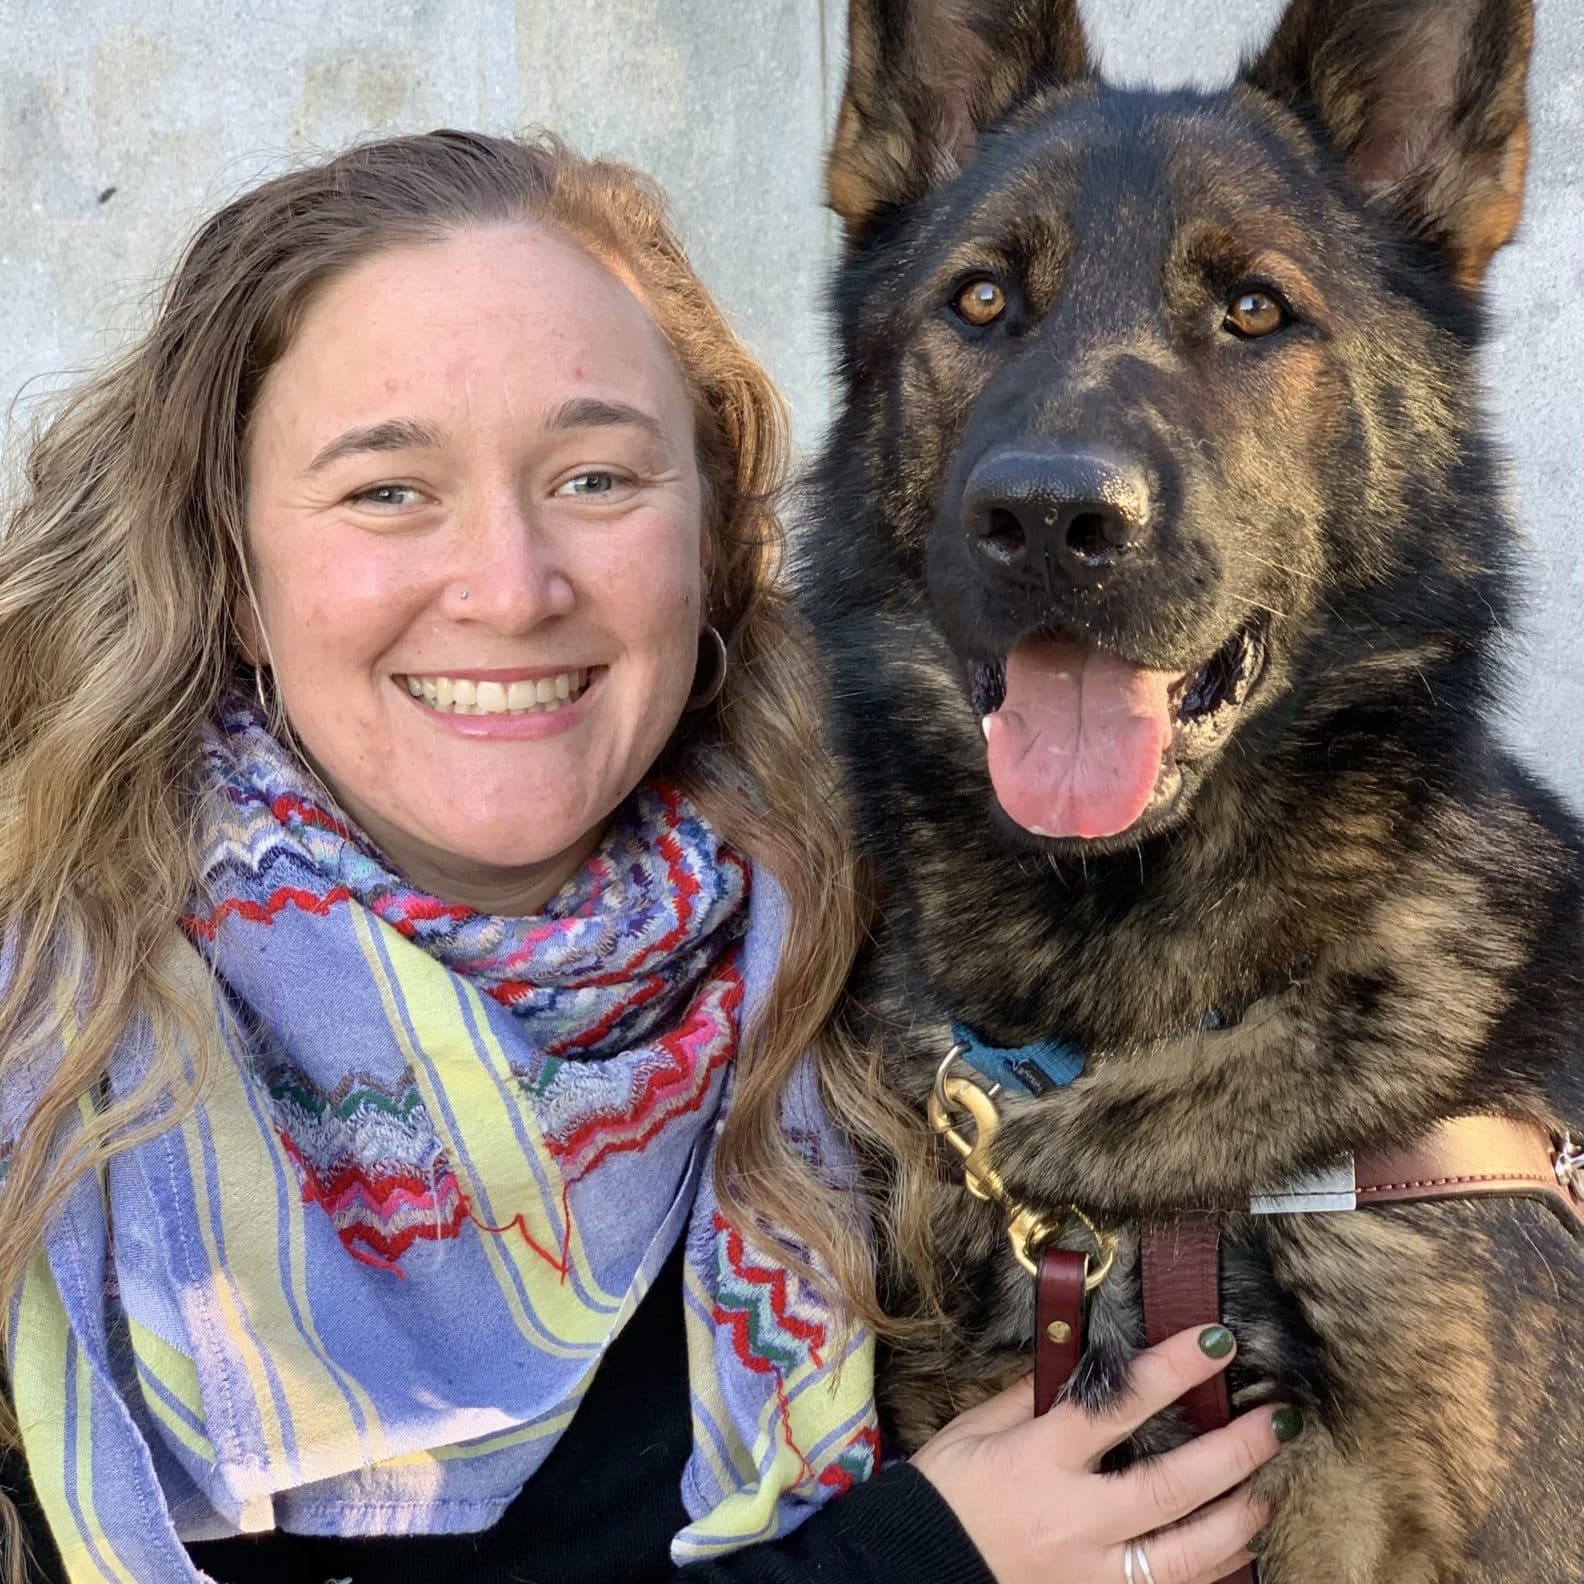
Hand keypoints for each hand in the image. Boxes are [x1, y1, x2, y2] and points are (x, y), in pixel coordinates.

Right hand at [911, 1325, 1297, 1583]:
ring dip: (1237, 1518)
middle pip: (1170, 1486)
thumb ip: (1034, 1394)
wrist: (915, 1566)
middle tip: (1278, 1420)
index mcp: (1038, 1459)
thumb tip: (1081, 1355)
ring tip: (1266, 1487)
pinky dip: (1211, 1572)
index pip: (1116, 1406)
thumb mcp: (978, 1428)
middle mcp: (1072, 1519)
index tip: (1217, 1341)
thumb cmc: (947, 1490)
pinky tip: (1236, 1547)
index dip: (1171, 1371)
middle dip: (1234, 1451)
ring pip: (1186, 1554)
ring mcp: (1090, 1573)